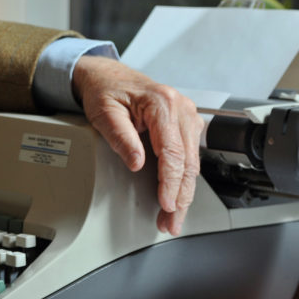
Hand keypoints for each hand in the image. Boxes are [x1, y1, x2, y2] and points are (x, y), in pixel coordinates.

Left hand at [72, 55, 202, 235]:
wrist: (109, 76)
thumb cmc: (105, 90)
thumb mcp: (104, 112)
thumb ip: (121, 137)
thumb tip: (136, 162)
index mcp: (162, 102)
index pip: (172, 151)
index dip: (170, 182)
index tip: (166, 203)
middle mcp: (181, 108)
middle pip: (188, 161)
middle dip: (181, 196)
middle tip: (171, 221)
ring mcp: (187, 115)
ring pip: (193, 162)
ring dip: (184, 192)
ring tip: (173, 216)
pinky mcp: (186, 124)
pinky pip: (190, 156)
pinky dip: (183, 179)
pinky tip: (176, 196)